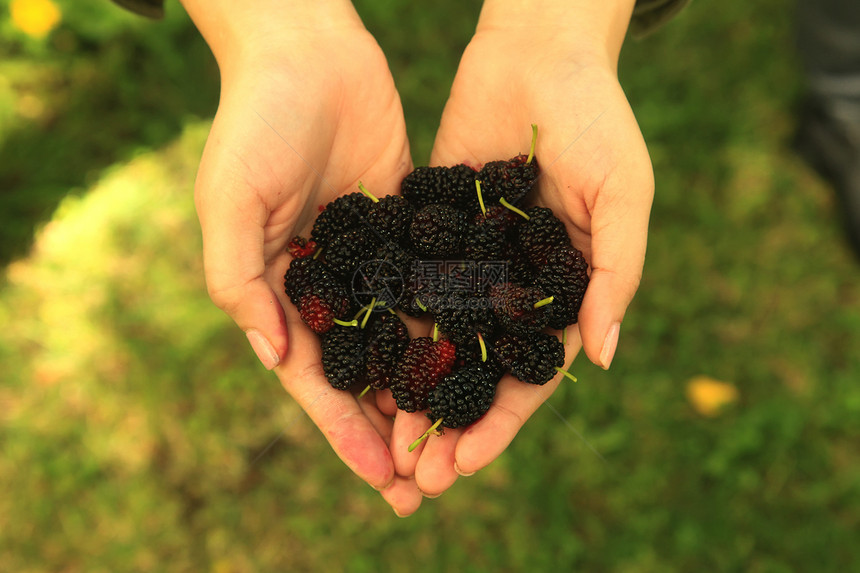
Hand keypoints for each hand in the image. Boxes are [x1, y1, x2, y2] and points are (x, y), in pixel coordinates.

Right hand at [182, 0, 421, 514]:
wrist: (305, 55)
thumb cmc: (252, 126)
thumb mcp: (229, 203)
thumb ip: (241, 282)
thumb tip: (272, 358)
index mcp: (280, 292)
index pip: (315, 379)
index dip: (345, 431)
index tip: (381, 479)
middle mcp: (330, 289)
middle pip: (364, 376)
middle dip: (393, 431)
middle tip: (428, 488)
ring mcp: (372, 264)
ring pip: (405, 343)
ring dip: (430, 395)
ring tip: (462, 444)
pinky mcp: (408, 232)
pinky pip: (434, 288)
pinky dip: (453, 329)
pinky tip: (484, 366)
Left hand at [390, 0, 653, 497]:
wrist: (540, 54)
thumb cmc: (599, 120)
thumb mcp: (623, 195)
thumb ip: (616, 274)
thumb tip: (606, 357)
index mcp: (563, 293)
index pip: (530, 375)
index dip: (501, 424)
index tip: (469, 465)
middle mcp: (512, 288)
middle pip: (475, 372)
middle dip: (448, 425)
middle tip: (414, 476)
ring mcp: (470, 263)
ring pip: (436, 340)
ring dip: (410, 391)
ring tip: (380, 438)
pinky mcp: (432, 230)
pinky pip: (408, 284)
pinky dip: (387, 324)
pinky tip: (355, 363)